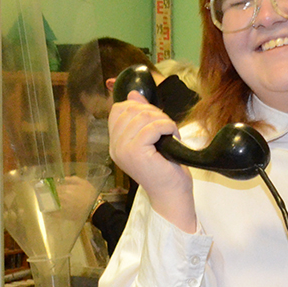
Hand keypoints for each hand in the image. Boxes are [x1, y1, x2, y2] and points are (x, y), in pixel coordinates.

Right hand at [108, 94, 195, 231]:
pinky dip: (167, 127)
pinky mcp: (136, 153)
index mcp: (115, 143)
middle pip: (130, 110)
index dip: (139, 107)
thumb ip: (141, 115)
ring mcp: (123, 150)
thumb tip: (133, 93)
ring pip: (142, 117)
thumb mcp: (151, 137)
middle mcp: (115, 147)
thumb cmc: (165, 167)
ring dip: (163, 120)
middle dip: (154, 112)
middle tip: (167, 127)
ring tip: (170, 133)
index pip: (118, 109)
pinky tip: (173, 136)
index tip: (156, 119)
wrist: (171, 193)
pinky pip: (152, 127)